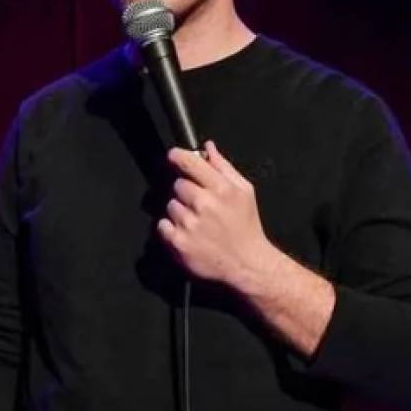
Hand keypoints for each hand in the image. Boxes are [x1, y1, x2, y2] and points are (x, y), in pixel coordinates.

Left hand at [157, 140, 273, 288]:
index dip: (178, 156)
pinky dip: (171, 229)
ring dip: (179, 212)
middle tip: (199, 204)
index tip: (174, 156)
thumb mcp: (244, 192)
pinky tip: (188, 234)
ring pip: (170, 205)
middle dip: (185, 192)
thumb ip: (223, 167)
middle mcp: (204, 204)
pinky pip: (162, 225)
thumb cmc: (246, 227)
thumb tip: (208, 148)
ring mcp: (190, 224)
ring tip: (197, 223)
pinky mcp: (179, 242)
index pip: (190, 163)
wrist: (247, 263)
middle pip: (177, 185)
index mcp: (221, 189)